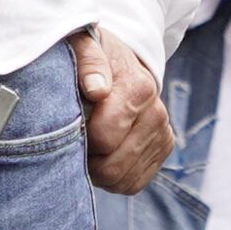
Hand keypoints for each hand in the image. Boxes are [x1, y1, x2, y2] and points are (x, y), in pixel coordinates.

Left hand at [76, 27, 174, 194]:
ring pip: (123, 180)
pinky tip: (103, 155)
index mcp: (139, 88)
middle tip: (73, 141)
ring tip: (87, 147)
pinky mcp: (162, 149)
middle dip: (86, 161)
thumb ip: (88, 62)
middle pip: (113, 168)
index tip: (68, 125)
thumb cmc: (92, 56)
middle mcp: (157, 114)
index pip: (104, 138)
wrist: (118, 59)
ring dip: (98, 172)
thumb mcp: (83, 46)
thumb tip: (97, 89)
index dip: (78, 139)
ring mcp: (162, 134)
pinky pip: (133, 183)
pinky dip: (113, 178)